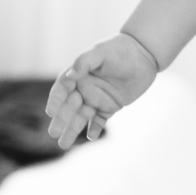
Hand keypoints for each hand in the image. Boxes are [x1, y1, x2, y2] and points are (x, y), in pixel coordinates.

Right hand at [45, 33, 158, 148]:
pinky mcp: (110, 106)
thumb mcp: (101, 52)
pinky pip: (100, 121)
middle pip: (68, 107)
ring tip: (63, 145)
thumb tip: (70, 75)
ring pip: (81, 117)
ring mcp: (97, 99)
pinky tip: (91, 136)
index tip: (51, 112)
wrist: (144, 54)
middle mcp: (84, 88)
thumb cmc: (119, 49)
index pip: (62, 89)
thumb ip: (84, 62)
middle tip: (53, 133)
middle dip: (61, 120)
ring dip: (72, 130)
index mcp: (78, 75)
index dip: (55, 100)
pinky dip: (95, 129)